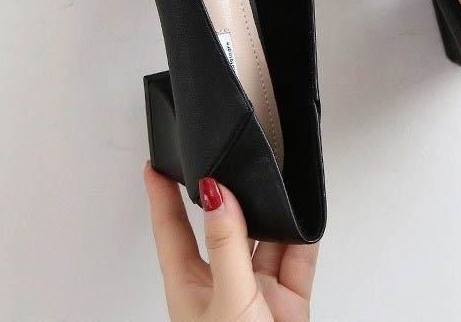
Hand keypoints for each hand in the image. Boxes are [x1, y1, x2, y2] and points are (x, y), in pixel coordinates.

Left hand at [144, 163, 318, 320]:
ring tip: (275, 183)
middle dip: (231, 195)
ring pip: (265, 237)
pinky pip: (299, 256)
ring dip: (272, 213)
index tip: (156, 166)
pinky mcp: (289, 299)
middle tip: (233, 160)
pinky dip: (304, 235)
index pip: (171, 231)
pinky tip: (303, 216)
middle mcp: (223, 283)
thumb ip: (226, 245)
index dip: (162, 197)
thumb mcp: (227, 301)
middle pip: (225, 226)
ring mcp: (257, 290)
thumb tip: (217, 195)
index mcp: (190, 287)